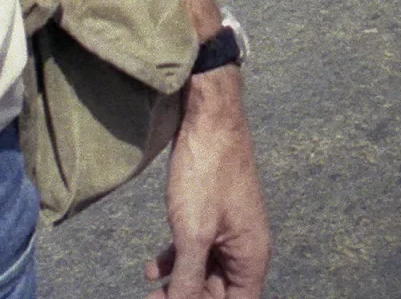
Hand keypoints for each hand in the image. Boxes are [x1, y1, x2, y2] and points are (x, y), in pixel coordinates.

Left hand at [148, 70, 268, 298]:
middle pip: (219, 292)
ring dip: (179, 284)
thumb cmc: (206, 174)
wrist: (209, 119)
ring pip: (205, 271)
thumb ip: (190, 276)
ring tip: (149, 292)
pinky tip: (152, 269)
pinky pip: (197, 248)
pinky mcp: (212, 214)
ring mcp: (228, 231)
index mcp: (251, 259)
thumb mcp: (192, 232)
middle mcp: (245, 250)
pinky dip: (176, 260)